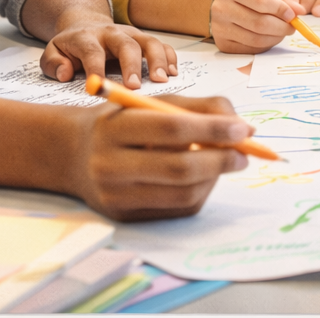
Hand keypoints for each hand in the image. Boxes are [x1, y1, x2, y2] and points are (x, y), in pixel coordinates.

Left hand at [42, 12, 176, 87]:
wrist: (85, 25)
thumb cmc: (71, 47)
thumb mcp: (52, 53)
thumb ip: (53, 63)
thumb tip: (65, 73)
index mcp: (87, 37)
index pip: (92, 52)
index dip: (95, 69)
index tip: (97, 88)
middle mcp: (112, 33)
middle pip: (126, 44)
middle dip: (132, 66)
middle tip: (135, 88)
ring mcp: (131, 34)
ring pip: (149, 42)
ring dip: (158, 61)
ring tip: (162, 80)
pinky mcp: (143, 39)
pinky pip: (162, 45)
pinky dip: (170, 58)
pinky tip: (172, 74)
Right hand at [66, 94, 253, 220]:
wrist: (74, 153)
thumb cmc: (122, 121)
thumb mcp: (152, 102)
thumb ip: (199, 107)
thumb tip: (244, 127)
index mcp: (114, 127)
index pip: (172, 128)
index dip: (214, 129)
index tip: (244, 129)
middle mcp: (109, 164)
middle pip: (179, 168)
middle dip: (221, 160)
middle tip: (245, 153)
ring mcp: (116, 196)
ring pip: (183, 194)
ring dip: (214, 178)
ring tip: (225, 161)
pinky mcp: (125, 217)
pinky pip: (177, 210)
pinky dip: (200, 192)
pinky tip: (202, 177)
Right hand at [210, 0, 305, 53]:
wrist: (223, 4)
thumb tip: (299, 11)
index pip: (260, 1)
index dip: (281, 9)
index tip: (292, 14)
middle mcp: (222, 8)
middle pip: (259, 24)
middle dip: (282, 27)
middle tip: (292, 27)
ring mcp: (220, 29)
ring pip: (257, 40)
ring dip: (276, 37)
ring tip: (282, 31)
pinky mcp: (223, 44)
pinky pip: (251, 50)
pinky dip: (266, 45)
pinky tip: (269, 37)